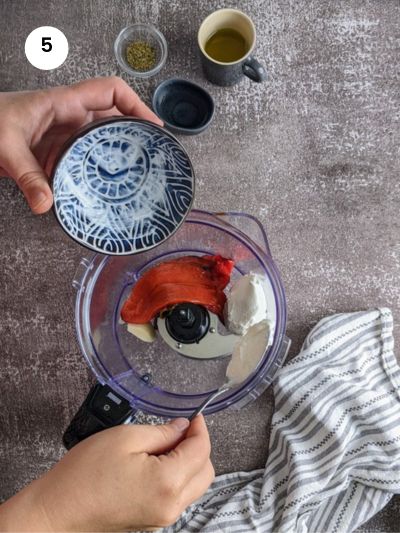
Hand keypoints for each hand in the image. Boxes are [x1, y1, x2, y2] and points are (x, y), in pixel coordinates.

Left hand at [0, 77, 162, 213]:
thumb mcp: (5, 147)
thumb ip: (27, 176)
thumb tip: (46, 204)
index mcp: (63, 103)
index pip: (111, 91)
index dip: (136, 105)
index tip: (153, 125)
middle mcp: (69, 116)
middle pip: (115, 118)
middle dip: (134, 135)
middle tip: (152, 156)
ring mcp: (65, 134)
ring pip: (102, 140)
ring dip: (117, 156)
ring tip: (136, 175)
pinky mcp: (58, 151)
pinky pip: (86, 158)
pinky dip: (98, 171)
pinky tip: (104, 188)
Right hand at [0, 416, 213, 531]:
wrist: (58, 510)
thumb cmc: (84, 475)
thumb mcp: (125, 438)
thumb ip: (161, 432)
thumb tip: (182, 428)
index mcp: (167, 483)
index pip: (201, 451)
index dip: (200, 428)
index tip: (193, 416)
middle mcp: (171, 506)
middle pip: (205, 471)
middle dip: (198, 445)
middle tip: (179, 428)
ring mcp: (162, 517)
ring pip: (194, 485)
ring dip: (188, 461)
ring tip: (164, 443)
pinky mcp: (152, 520)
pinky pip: (178, 495)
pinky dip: (177, 476)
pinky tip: (157, 461)